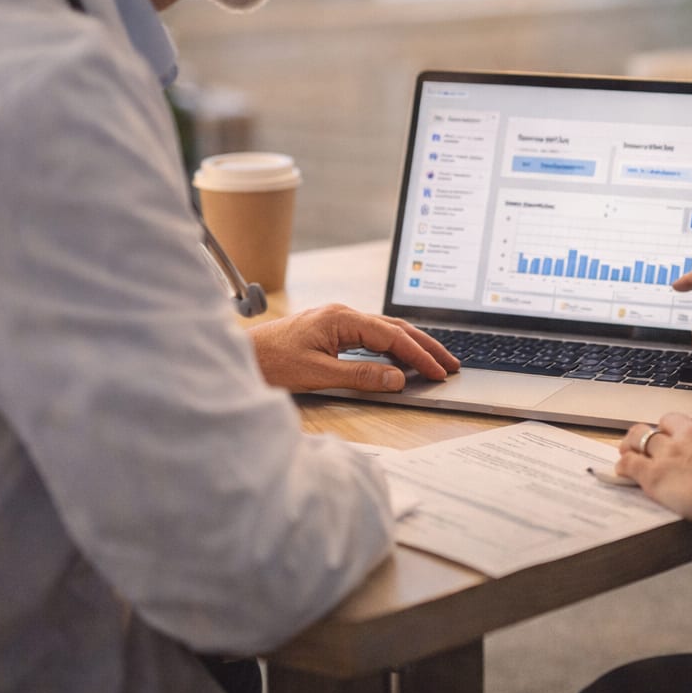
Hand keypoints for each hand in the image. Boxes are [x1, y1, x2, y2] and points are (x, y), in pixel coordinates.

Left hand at [248, 303, 459, 392]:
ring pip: (385, 329)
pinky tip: (401, 359)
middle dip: (425, 346)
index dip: (419, 356)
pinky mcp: (332, 330)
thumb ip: (360, 376)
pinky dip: (392, 346)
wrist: (241, 356)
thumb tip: (397, 378)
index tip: (439, 372)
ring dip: (411, 345)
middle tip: (450, 364)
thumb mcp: (318, 374)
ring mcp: (338, 320)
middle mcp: (343, 314)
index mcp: (342, 318)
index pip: (392, 336)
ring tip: (434, 361)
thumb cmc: (272, 362)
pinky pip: (372, 335)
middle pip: (395, 327)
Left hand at [614, 414, 691, 537]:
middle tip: (646, 445)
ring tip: (627, 453)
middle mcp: (686, 437)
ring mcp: (669, 454)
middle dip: (651, 434)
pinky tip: (621, 471)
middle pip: (658, 426)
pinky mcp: (655, 475)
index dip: (672, 430)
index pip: (680, 422)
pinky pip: (630, 464)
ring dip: (631, 445)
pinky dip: (623, 466)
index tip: (671, 438)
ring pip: (639, 438)